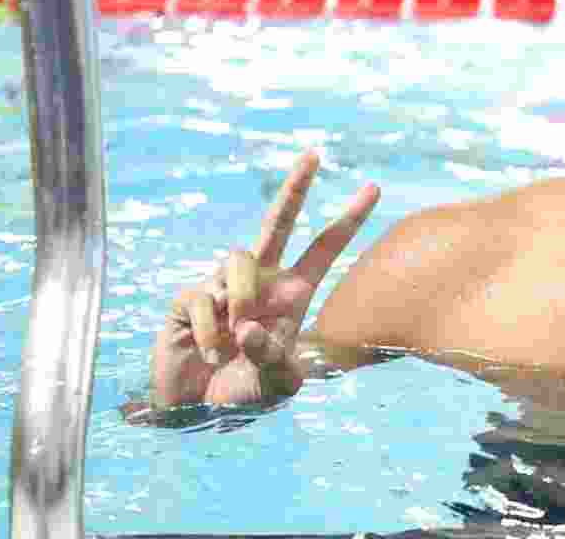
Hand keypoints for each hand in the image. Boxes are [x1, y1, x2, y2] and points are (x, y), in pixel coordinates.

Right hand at [149, 150, 379, 407]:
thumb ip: (275, 361)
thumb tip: (250, 327)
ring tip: (233, 343)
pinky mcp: (190, 299)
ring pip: (239, 260)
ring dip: (242, 300)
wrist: (195, 410)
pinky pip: (204, 298)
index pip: (324, 248)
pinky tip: (208, 352)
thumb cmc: (244, 393)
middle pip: (278, 222)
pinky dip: (211, 331)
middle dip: (296, 187)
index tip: (374, 188)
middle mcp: (262, 282)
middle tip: (315, 154)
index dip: (349, 220)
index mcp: (292, 294)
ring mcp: (224, 286)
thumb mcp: (277, 384)